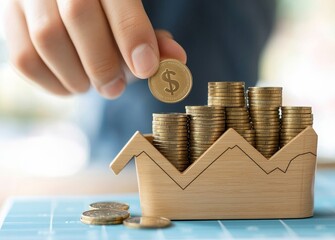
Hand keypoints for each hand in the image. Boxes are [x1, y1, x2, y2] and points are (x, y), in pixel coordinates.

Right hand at [2, 0, 186, 98]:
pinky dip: (53, 83)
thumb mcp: (130, 15)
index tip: (145, 68)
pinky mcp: (6, 19)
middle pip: (78, 17)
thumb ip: (151, 36)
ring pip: (47, 40)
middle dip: (103, 63)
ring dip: (77, 76)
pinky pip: (24, 59)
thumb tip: (178, 59)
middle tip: (116, 88)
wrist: (60, 0)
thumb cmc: (105, 13)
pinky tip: (72, 83)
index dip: (132, 35)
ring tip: (92, 85)